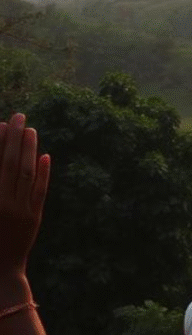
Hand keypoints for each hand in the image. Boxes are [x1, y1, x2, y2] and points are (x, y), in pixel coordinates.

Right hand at [0, 114, 50, 278]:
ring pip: (27, 174)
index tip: (2, 124)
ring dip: (29, 150)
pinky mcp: (34, 218)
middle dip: (15, 138)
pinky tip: (45, 157)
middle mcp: (3, 203)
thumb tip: (1, 162)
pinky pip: (39, 192)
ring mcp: (20, 211)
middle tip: (19, 116)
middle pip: (10, 164)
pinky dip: (43, 173)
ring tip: (31, 131)